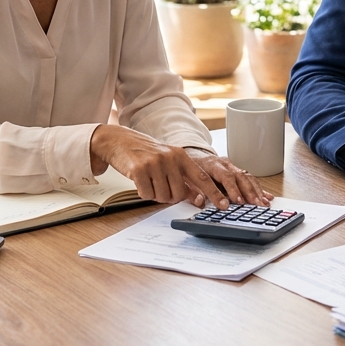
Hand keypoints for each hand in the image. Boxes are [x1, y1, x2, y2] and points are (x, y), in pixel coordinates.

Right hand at [90, 125, 233, 208]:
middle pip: (179, 194)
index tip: (224, 205)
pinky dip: (143, 192)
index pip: (202, 178)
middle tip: (160, 186)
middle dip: (169, 196)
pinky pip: (147, 194)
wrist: (119, 141)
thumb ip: (184, 179)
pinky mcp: (139, 170)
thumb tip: (199, 197)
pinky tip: (140, 180)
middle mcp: (170, 158)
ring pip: (163, 196)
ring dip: (155, 194)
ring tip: (149, 180)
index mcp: (181, 156)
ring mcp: (155, 163)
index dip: (214, 193)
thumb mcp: (169, 162)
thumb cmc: (145, 153)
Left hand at [184, 147, 272, 207]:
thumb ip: (194, 192)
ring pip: (247, 177)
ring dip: (256, 191)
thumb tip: (200, 202)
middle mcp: (224, 165)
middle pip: (239, 176)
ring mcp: (232, 167)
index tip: (235, 201)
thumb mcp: (188, 181)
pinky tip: (267, 197)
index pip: (223, 176)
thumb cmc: (191, 172)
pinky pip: (251, 179)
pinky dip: (259, 189)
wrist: (193, 158)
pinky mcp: (238, 172)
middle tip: (254, 203)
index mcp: (211, 165)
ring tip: (263, 203)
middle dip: (248, 191)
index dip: (230, 189)